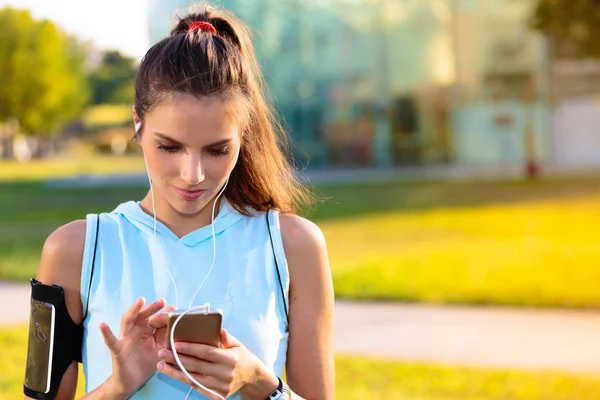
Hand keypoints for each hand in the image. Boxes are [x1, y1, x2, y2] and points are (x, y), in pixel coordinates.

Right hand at [99, 297, 175, 396]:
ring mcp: (125, 339)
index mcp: (146, 330)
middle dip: (152, 308)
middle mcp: (135, 331)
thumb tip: (175, 321)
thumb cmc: (146, 362)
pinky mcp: (117, 350)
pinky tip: (102, 325)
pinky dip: (106, 333)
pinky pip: (111, 341)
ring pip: (128, 322)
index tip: (174, 309)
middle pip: (142, 316)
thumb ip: (166, 336)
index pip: (154, 319)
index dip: (163, 315)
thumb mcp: (160, 348)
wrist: (132, 382)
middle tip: (162, 301)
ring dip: (134, 310)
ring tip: (140, 301)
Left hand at [156, 329, 278, 399]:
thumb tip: (217, 328)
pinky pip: (196, 386)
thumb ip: (226, 337)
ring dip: (175, 372)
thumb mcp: (237, 344)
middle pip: (197, 366)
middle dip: (177, 359)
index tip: (175, 344)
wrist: (251, 377)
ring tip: (161, 364)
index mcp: (230, 359)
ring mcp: (220, 386)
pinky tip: (172, 373)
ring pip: (193, 378)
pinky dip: (183, 379)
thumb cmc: (241, 357)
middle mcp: (225, 374)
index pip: (207, 352)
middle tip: (161, 352)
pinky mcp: (216, 395)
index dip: (190, 348)